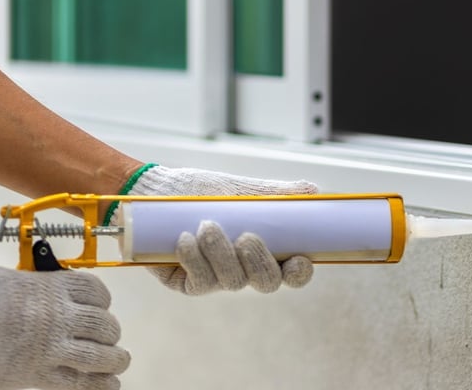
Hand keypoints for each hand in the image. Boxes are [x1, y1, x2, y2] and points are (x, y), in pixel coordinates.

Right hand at [0, 267, 128, 389]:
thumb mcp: (9, 280)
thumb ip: (35, 288)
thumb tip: (45, 291)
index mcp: (51, 288)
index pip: (96, 291)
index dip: (103, 301)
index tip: (100, 308)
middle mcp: (58, 316)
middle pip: (104, 325)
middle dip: (110, 333)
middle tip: (108, 339)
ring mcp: (49, 346)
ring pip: (99, 355)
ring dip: (114, 359)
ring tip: (119, 361)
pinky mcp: (35, 374)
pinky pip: (78, 383)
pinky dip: (99, 385)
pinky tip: (110, 385)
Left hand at [121, 164, 317, 294]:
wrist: (158, 190)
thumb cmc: (202, 190)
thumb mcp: (241, 189)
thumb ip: (276, 194)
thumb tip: (313, 191)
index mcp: (265, 249)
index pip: (292, 273)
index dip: (300, 273)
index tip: (299, 259)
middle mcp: (244, 268)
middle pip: (267, 283)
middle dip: (260, 263)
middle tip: (246, 237)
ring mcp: (217, 279)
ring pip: (232, 282)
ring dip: (222, 254)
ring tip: (207, 225)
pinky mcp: (188, 283)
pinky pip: (200, 281)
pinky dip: (194, 260)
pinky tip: (184, 239)